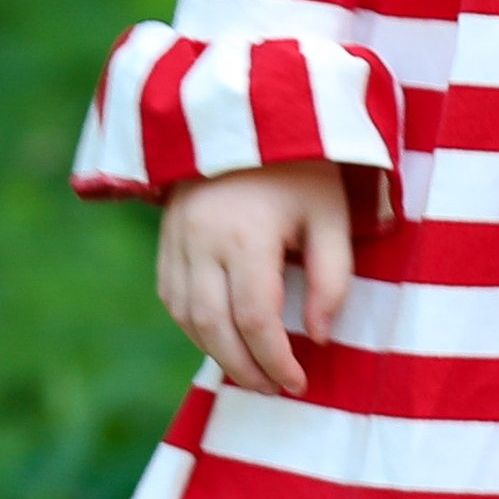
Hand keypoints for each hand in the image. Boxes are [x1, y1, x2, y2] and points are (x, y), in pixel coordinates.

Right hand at [155, 162, 352, 395]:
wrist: (251, 110)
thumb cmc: (303, 165)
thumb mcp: (332, 214)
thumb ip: (332, 277)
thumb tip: (318, 336)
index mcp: (247, 235)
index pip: (256, 319)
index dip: (276, 360)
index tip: (299, 383)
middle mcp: (203, 240)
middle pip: (214, 327)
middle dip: (244, 368)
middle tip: (274, 389)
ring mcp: (177, 237)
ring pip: (186, 317)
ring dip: (216, 352)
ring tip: (251, 371)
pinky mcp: (166, 235)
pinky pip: (171, 295)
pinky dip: (194, 325)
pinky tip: (221, 337)